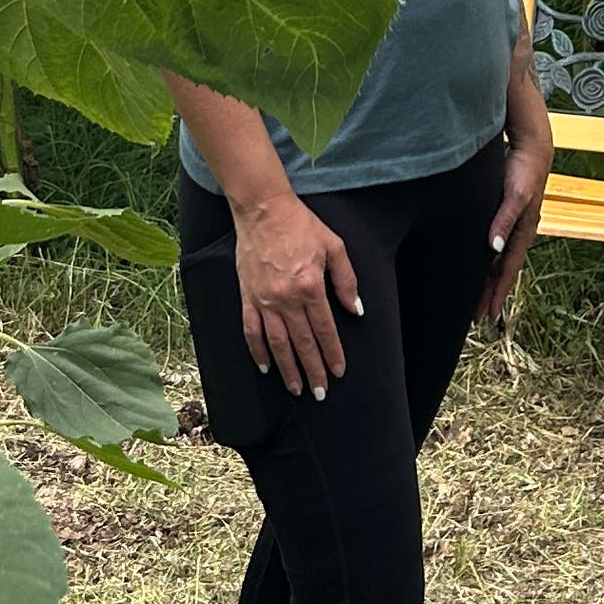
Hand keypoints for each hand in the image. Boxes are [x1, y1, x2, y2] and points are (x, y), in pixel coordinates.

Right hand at [234, 191, 359, 395]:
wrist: (263, 210)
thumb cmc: (301, 225)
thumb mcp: (334, 246)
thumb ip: (346, 281)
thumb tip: (356, 310)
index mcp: (311, 287)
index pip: (325, 330)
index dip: (333, 354)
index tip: (338, 372)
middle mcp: (287, 299)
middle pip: (302, 343)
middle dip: (313, 371)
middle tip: (320, 393)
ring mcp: (264, 300)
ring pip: (277, 344)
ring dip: (288, 369)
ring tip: (296, 389)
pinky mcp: (247, 297)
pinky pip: (251, 331)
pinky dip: (258, 352)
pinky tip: (266, 367)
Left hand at [480, 125, 550, 325]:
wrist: (532, 148)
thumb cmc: (524, 170)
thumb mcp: (514, 196)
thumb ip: (504, 221)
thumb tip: (493, 248)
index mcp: (523, 233)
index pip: (507, 272)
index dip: (497, 294)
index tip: (487, 316)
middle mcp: (518, 233)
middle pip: (502, 271)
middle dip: (489, 294)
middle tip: (475, 317)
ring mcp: (512, 225)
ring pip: (498, 261)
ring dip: (487, 280)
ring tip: (475, 298)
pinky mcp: (505, 215)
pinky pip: (495, 246)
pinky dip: (487, 260)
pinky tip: (477, 264)